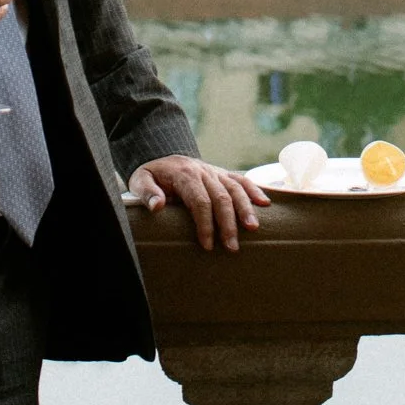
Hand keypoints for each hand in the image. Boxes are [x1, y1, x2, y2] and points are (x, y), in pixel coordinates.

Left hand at [129, 155, 269, 252]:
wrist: (160, 156)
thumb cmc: (151, 176)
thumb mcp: (140, 181)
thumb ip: (147, 192)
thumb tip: (157, 207)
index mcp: (184, 174)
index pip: (199, 200)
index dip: (205, 223)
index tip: (207, 245)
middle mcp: (203, 171)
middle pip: (221, 197)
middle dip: (228, 223)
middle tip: (232, 248)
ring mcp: (215, 171)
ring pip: (235, 188)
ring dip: (246, 209)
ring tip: (253, 229)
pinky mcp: (222, 174)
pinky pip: (241, 180)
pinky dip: (254, 190)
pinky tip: (265, 204)